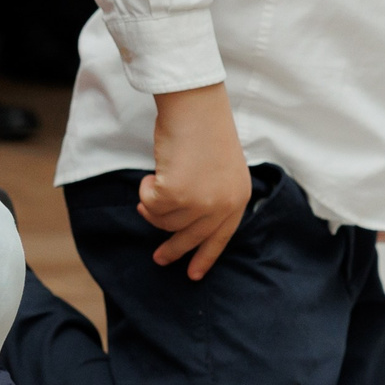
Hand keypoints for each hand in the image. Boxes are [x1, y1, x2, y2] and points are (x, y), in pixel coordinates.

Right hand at [142, 83, 251, 278]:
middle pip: (191, 238)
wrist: (197, 109)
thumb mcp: (222, 171)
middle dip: (173, 250)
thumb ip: (212, 197)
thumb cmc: (205, 133)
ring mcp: (201, 202)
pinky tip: (154, 172)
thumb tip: (187, 224)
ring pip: (164, 222)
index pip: (222, 237)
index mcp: (239, 198)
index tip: (194, 275)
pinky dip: (145, 189)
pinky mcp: (177, 195)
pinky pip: (149, 205)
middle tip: (159, 258)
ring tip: (156, 184)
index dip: (206, 256)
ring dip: (153, 205)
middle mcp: (224, 205)